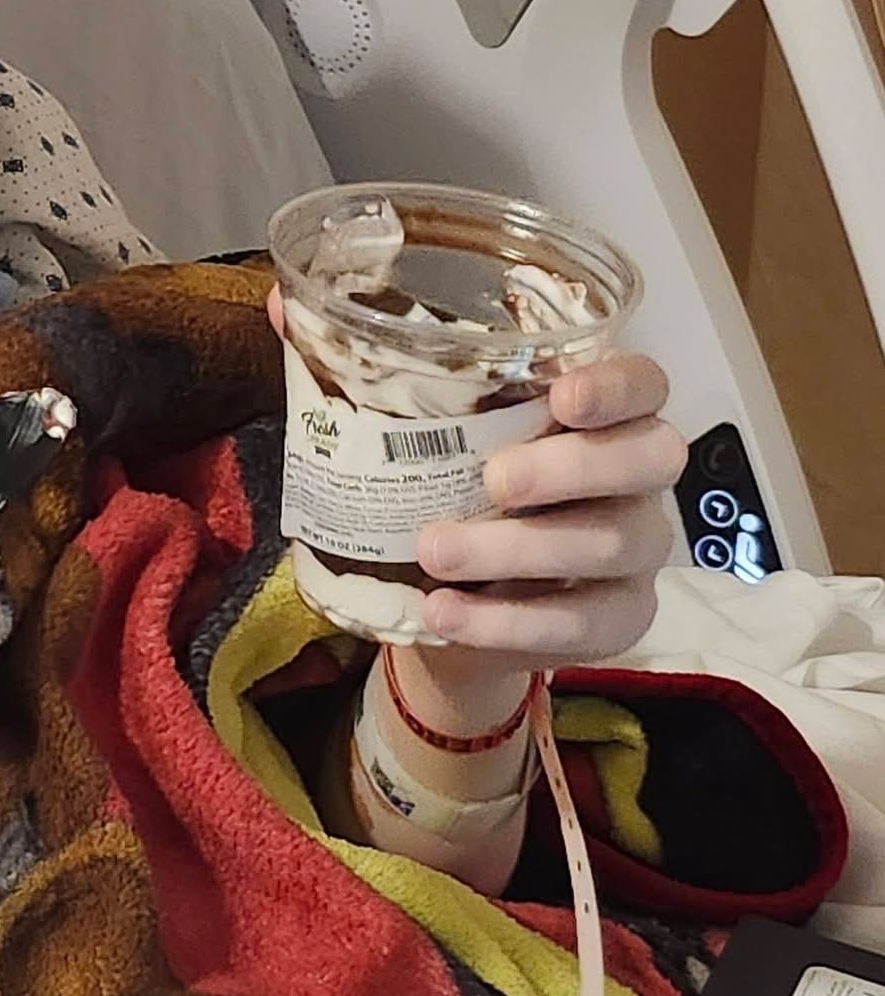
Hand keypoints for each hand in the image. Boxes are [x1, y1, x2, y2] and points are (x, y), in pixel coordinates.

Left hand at [414, 353, 685, 670]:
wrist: (459, 601)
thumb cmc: (460, 494)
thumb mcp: (453, 449)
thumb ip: (443, 414)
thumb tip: (346, 373)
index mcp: (605, 416)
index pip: (644, 382)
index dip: (616, 386)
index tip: (562, 396)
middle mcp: (638, 477)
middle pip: (649, 457)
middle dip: (570, 466)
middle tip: (493, 479)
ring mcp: (639, 549)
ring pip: (609, 543)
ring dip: (514, 549)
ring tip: (434, 550)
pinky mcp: (622, 619)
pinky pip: (581, 622)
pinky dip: (505, 620)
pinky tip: (445, 611)